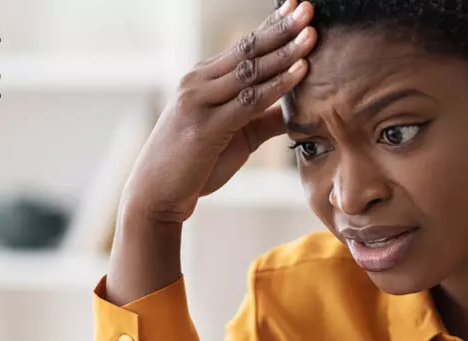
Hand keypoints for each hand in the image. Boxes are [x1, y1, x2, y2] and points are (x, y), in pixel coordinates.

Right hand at [120, 0, 316, 224]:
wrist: (156, 194)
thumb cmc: (193, 167)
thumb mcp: (233, 137)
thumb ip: (262, 118)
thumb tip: (296, 109)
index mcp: (203, 81)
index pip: (243, 48)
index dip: (272, 27)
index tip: (297, 8)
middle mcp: (198, 83)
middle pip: (246, 50)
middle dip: (280, 28)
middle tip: (308, 8)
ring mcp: (199, 102)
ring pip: (248, 71)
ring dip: (283, 52)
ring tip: (311, 35)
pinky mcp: (205, 128)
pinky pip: (247, 102)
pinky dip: (275, 86)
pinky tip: (299, 73)